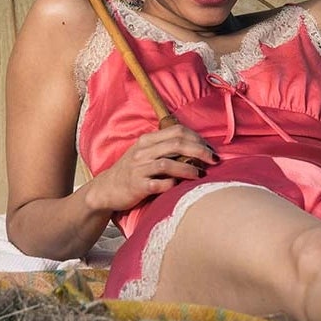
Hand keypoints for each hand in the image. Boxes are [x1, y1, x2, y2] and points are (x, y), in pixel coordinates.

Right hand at [86, 124, 218, 212]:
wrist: (106, 189)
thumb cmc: (132, 171)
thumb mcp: (145, 153)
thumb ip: (165, 147)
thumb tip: (196, 147)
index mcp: (147, 140)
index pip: (177, 131)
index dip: (197, 138)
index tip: (209, 149)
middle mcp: (142, 151)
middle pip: (176, 144)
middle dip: (199, 150)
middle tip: (214, 160)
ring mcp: (139, 169)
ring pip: (168, 163)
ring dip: (189, 168)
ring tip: (201, 174)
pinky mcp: (137, 187)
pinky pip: (159, 184)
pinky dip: (172, 184)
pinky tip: (181, 187)